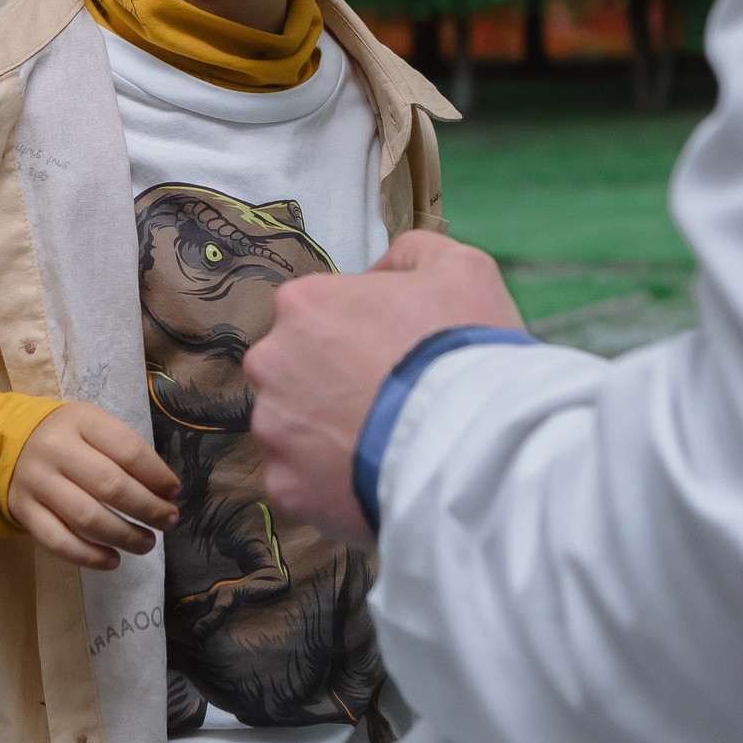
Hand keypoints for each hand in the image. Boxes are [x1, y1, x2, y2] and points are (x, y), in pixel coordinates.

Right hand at [6, 402, 179, 570]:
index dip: (157, 476)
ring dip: (124, 536)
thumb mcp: (94, 426)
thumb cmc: (67, 437)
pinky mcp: (24, 510)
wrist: (8, 443)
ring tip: (147, 543)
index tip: (173, 493)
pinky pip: (58, 541)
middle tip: (168, 521)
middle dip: (147, 509)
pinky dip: (89, 556)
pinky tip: (113, 561)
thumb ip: (125, 452)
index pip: (128, 450)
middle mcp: (56, 449)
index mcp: (81, 420)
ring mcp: (37, 481)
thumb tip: (164, 492)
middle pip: (110, 486)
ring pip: (86, 517)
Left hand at [246, 231, 527, 545]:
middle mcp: (271, 361)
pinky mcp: (284, 487)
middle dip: (333, 382)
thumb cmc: (461, 351)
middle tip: (388, 401)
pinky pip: (301, 481)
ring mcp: (273, 429)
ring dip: (328, 433)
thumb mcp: (459, 268)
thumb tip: (381, 274)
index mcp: (304, 304)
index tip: (393, 353)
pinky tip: (372, 478)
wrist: (471, 447)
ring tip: (384, 445)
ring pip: (294, 428)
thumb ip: (411, 255)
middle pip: (296, 369)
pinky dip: (329, 483)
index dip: (359, 331)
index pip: (318, 312)